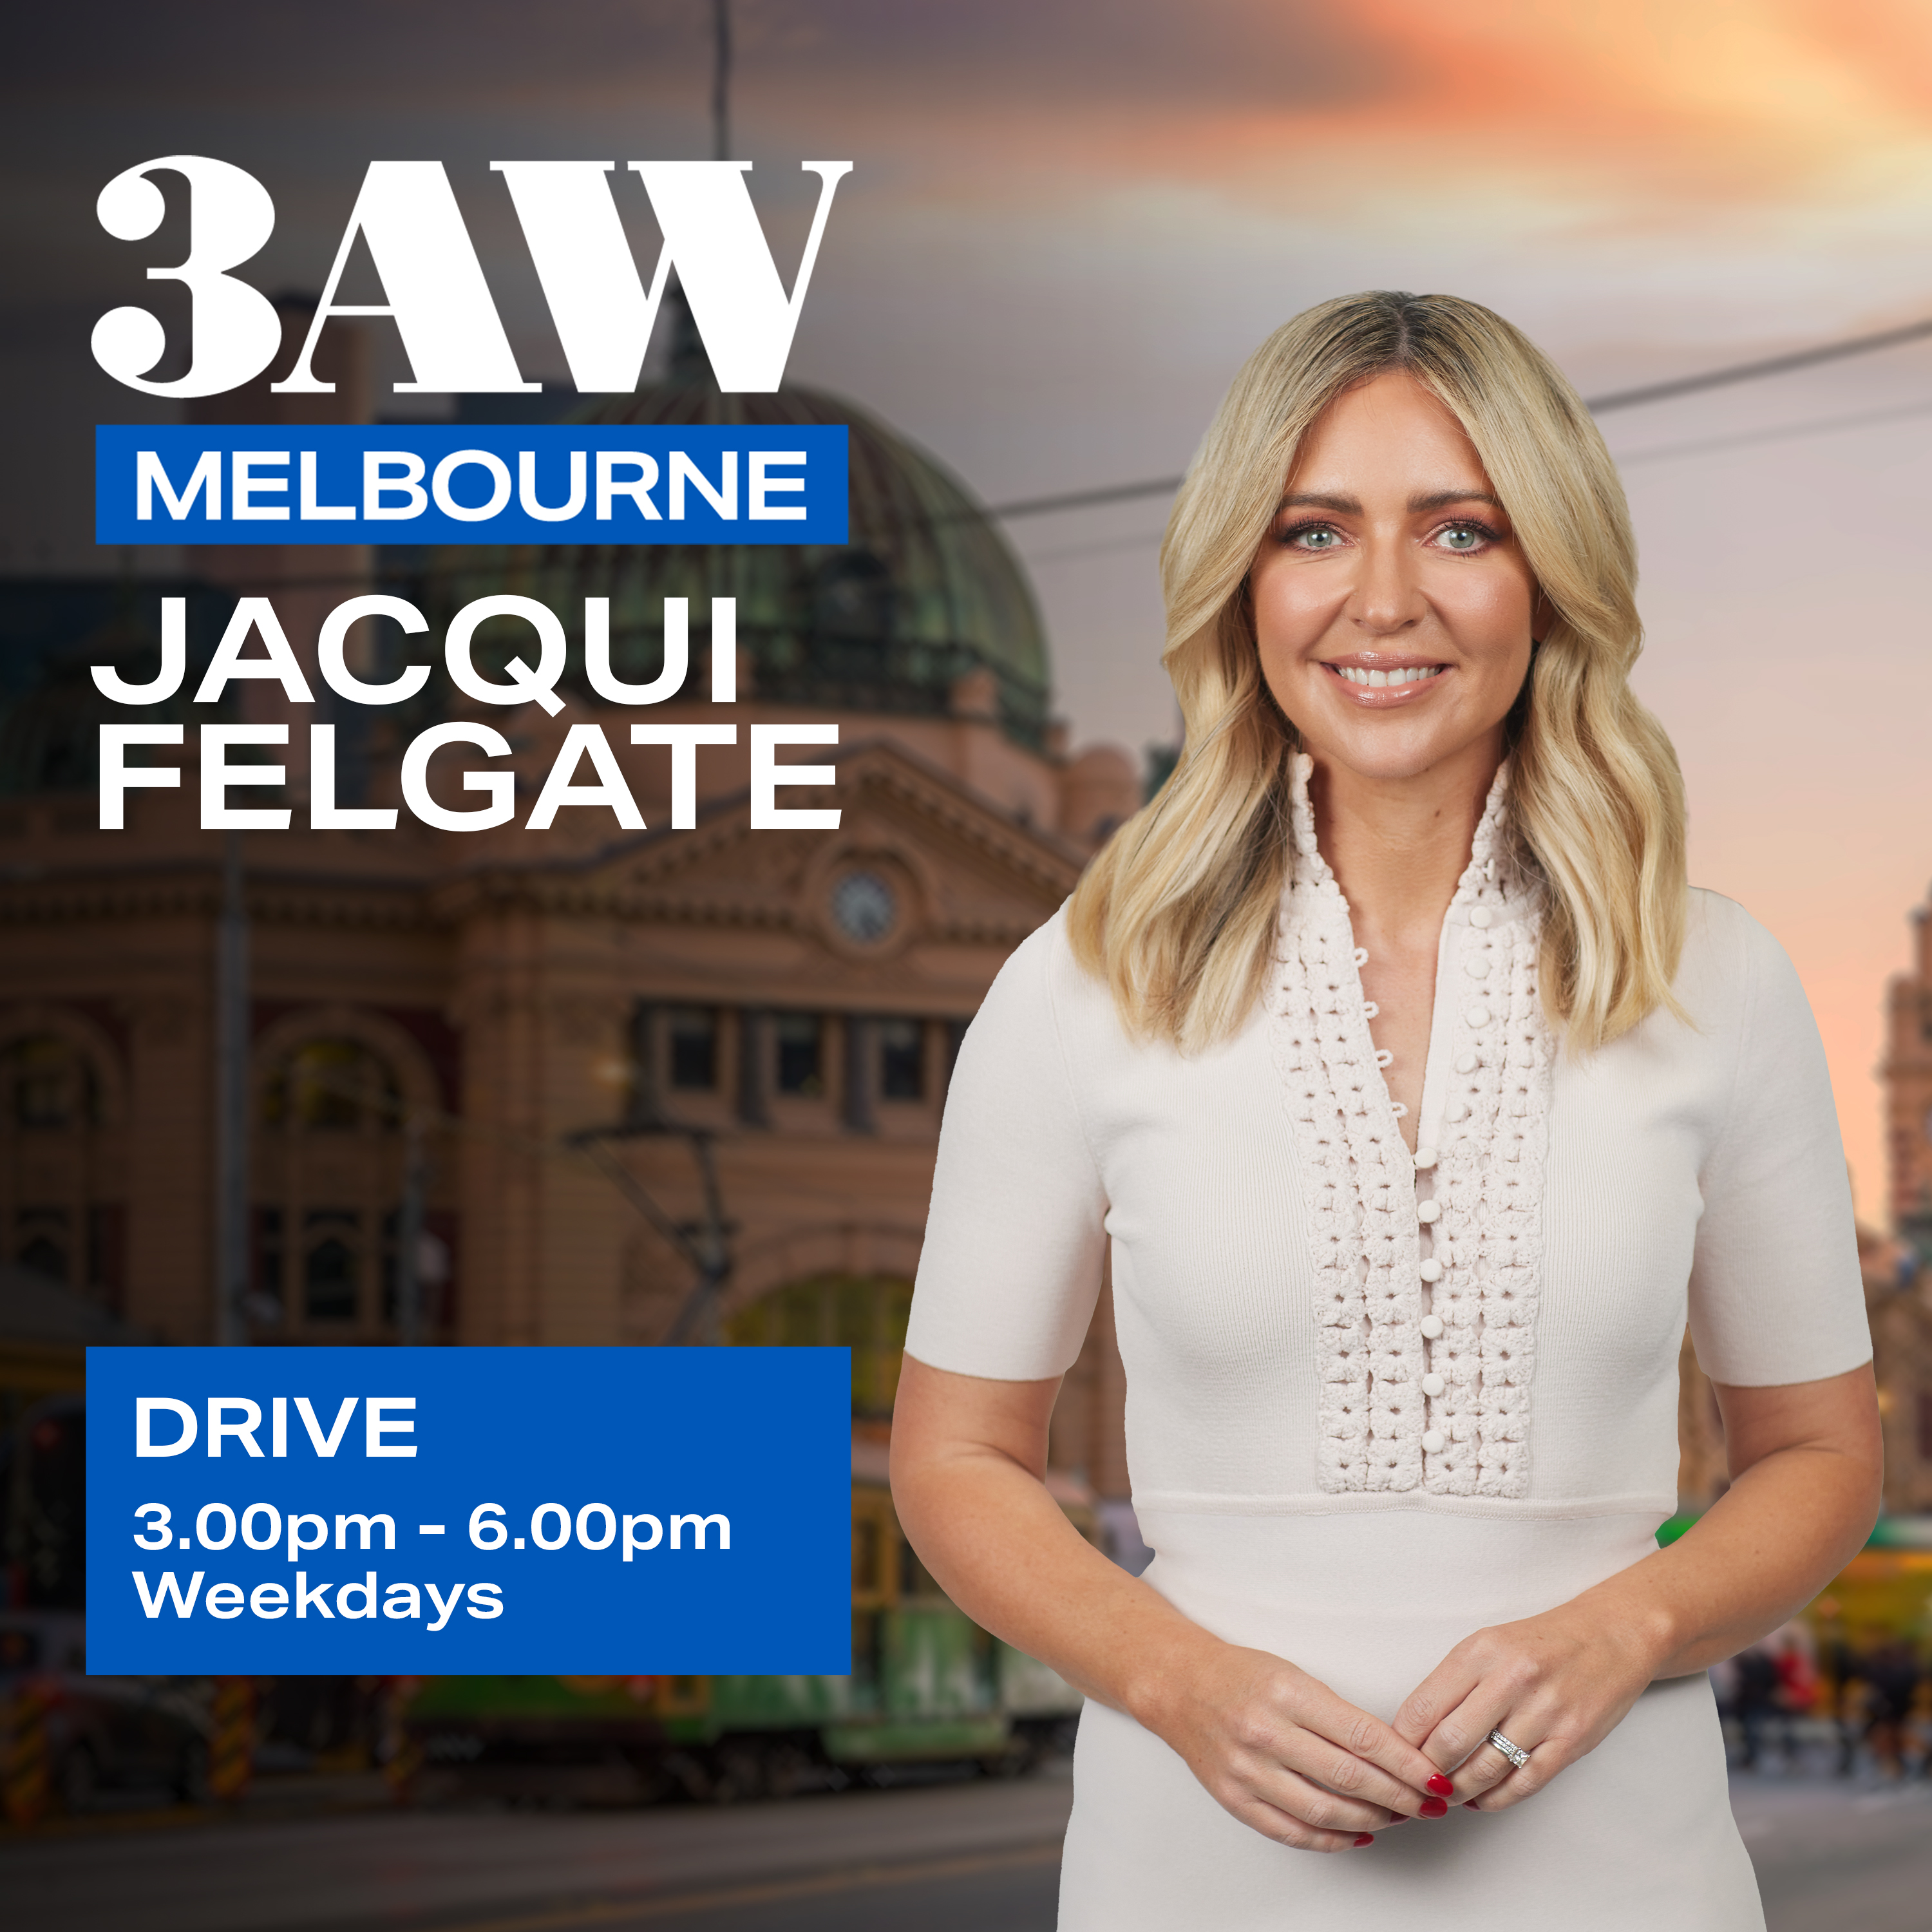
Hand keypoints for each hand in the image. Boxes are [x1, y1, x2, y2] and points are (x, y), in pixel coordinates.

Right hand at [1142, 1640, 1457, 1851]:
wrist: (1178, 1685)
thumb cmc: (1241, 1675)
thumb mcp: (1294, 1676)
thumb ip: (1339, 1716)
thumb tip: (1395, 1756)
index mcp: (1286, 1693)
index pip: (1363, 1737)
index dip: (1407, 1763)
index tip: (1435, 1777)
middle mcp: (1265, 1733)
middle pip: (1350, 1778)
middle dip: (1400, 1797)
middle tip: (1430, 1804)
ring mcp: (1247, 1771)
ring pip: (1325, 1812)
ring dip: (1372, 1820)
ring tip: (1398, 1817)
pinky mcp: (1234, 1799)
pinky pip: (1292, 1832)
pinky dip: (1332, 1840)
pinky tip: (1357, 1835)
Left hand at [1392, 1599, 1661, 1810]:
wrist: (1611, 1637)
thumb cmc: (1541, 1643)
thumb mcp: (1488, 1645)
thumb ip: (1453, 1683)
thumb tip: (1414, 1731)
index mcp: (1480, 1651)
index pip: (1422, 1707)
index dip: (1401, 1742)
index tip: (1393, 1756)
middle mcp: (1510, 1680)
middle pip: (1448, 1744)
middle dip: (1426, 1772)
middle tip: (1417, 1783)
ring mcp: (1543, 1713)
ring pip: (1484, 1770)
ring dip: (1458, 1791)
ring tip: (1446, 1794)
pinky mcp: (1570, 1741)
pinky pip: (1523, 1783)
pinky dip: (1495, 1798)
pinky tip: (1481, 1798)